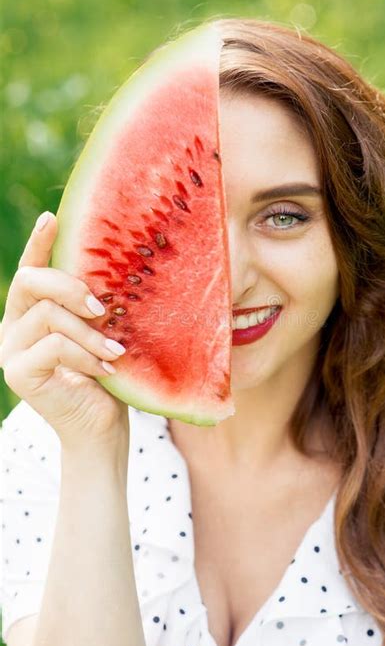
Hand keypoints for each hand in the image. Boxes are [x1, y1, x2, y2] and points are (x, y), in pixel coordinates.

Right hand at [0, 211, 130, 454]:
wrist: (101, 427)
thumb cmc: (106, 375)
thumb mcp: (103, 331)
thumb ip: (94, 306)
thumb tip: (114, 267)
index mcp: (32, 312)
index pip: (30, 269)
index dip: (39, 242)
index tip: (53, 217)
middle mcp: (13, 326)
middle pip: (30, 281)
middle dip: (70, 287)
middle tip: (102, 309)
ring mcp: (10, 350)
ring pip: (47, 314)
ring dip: (89, 332)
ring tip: (114, 352)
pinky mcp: (17, 373)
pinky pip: (53, 345)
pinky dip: (85, 354)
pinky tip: (105, 369)